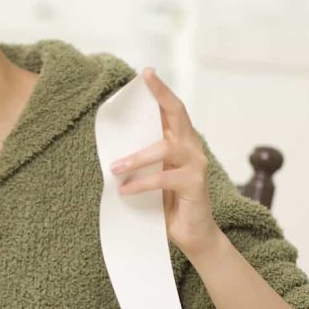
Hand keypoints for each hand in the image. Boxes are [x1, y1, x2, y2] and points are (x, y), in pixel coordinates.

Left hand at [110, 68, 222, 257]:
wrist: (193, 236)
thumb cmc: (170, 204)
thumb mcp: (153, 176)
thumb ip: (143, 160)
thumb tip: (112, 150)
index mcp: (181, 142)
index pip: (172, 111)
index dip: (161, 91)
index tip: (147, 73)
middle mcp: (192, 148)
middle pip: (178, 114)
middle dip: (161, 94)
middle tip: (144, 79)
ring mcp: (196, 164)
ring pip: (165, 148)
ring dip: (136, 157)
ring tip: (114, 167)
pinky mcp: (195, 184)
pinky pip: (164, 178)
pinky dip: (141, 183)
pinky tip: (125, 190)